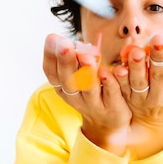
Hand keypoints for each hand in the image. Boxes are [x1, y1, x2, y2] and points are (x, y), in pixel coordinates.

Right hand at [43, 34, 131, 154]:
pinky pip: (110, 94)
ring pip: (88, 88)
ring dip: (86, 72)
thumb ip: (73, 60)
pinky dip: (108, 83)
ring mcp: (94, 104)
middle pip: (68, 80)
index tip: (52, 37)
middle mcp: (75, 98)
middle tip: (65, 44)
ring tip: (86, 57)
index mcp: (64, 88)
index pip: (52, 72)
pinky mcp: (112, 108)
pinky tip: (107, 71)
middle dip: (66, 61)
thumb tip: (61, 37)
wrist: (108, 126)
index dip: (50, 56)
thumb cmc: (91, 94)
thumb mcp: (77, 79)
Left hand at [114, 24, 162, 122]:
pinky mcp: (126, 97)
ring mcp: (142, 97)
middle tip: (159, 39)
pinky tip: (119, 66)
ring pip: (139, 81)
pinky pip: (121, 86)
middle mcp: (160, 96)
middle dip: (159, 57)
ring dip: (137, 66)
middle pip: (160, 75)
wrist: (152, 117)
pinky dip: (120, 77)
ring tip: (137, 51)